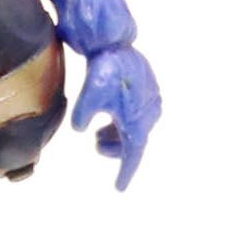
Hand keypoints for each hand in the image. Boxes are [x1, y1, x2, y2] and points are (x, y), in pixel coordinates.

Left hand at [71, 42, 161, 190]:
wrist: (115, 44)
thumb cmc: (103, 71)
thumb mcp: (88, 96)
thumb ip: (82, 116)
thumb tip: (79, 129)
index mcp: (136, 120)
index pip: (132, 154)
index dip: (125, 172)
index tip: (119, 188)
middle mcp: (148, 115)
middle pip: (133, 143)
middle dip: (116, 148)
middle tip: (97, 145)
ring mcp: (151, 103)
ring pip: (136, 130)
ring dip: (118, 135)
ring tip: (99, 133)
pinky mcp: (150, 92)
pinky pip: (138, 117)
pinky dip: (123, 123)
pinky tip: (109, 116)